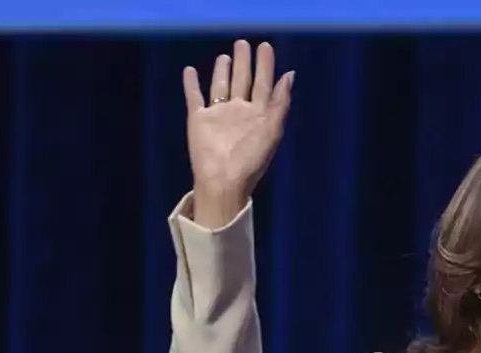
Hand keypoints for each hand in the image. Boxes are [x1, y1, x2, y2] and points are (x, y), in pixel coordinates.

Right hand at [183, 40, 293, 227]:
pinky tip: (190, 71)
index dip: (265, 66)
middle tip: (244, 43)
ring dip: (222, 71)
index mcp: (258, 115)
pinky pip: (194, 97)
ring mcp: (218, 115)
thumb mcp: (272, 130)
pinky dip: (191, 84)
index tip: (265, 47)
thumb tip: (290, 75)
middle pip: (242, 81)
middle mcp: (239, 112)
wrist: (223, 181)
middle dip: (244, 63)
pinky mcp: (199, 119)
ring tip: (225, 56)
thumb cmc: (250, 160)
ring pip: (220, 86)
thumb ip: (281, 103)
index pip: (263, 84)